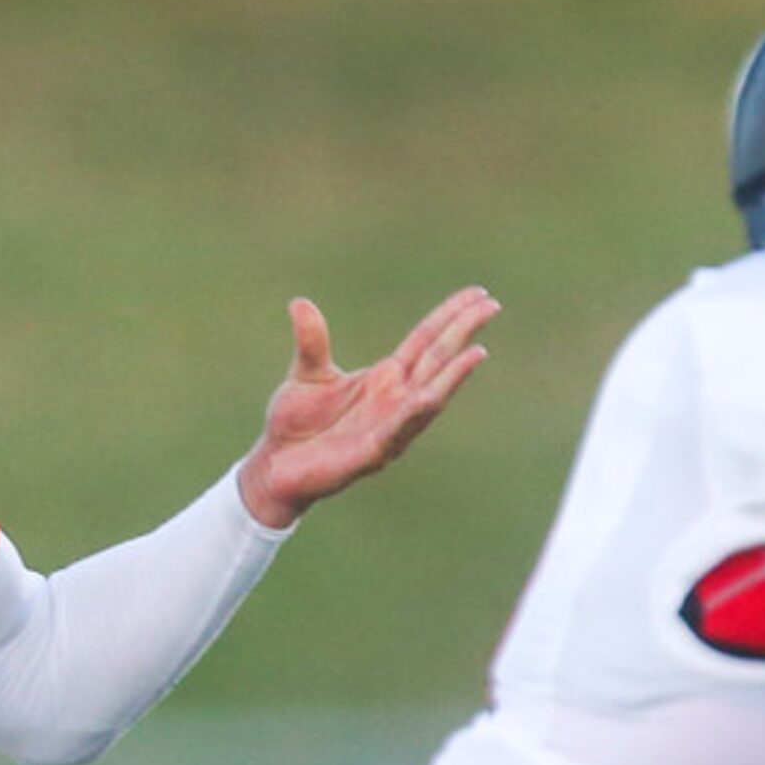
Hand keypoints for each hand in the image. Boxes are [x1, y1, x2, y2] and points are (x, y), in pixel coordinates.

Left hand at [234, 286, 496, 527]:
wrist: (274, 469)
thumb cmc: (296, 425)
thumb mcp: (306, 374)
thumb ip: (312, 341)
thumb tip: (300, 303)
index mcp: (385, 378)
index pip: (427, 341)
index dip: (451, 317)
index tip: (478, 294)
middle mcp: (395, 401)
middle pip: (437, 360)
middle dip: (463, 333)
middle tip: (491, 304)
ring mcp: (389, 428)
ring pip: (429, 397)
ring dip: (453, 376)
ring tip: (478, 351)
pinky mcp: (371, 454)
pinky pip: (397, 430)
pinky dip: (415, 413)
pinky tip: (431, 396)